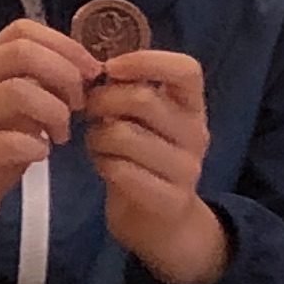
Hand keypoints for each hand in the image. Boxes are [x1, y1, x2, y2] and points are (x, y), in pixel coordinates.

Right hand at [0, 21, 89, 266]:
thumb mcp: (16, 115)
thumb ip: (40, 90)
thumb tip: (84, 71)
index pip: (21, 30)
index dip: (64, 44)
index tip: (91, 72)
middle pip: (20, 53)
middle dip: (64, 75)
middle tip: (79, 105)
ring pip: (16, 91)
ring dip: (54, 112)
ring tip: (62, 135)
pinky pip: (5, 140)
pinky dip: (35, 145)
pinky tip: (40, 154)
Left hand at [83, 48, 227, 283]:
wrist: (160, 222)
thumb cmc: (142, 157)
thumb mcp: (143, 120)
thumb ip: (128, 90)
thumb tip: (92, 62)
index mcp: (192, 106)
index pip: (186, 69)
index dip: (145, 61)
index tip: (109, 68)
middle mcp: (196, 133)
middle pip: (143, 99)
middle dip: (101, 101)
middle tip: (87, 111)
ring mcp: (187, 169)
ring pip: (124, 135)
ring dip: (96, 137)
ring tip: (96, 143)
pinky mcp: (170, 199)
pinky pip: (121, 170)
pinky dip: (102, 165)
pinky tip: (104, 167)